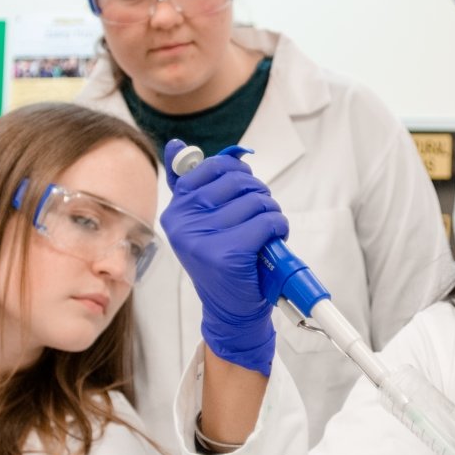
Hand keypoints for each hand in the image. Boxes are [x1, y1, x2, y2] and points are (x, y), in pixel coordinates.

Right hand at [161, 139, 288, 375]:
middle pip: (239, 181)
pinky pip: (268, 221)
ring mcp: (204, 239)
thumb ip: (190, 184)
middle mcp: (183, 223)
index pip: (213, 167)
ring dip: (271, 214)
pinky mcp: (228, 254)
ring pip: (257, 201)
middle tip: (258, 216)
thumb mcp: (200, 222)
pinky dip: (279, 228)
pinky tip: (271, 242)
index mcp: (175, 210)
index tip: (243, 191)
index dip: (238, 174)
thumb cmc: (222, 261)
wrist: (230, 309)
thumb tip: (176, 144)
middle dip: (259, 195)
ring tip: (264, 234)